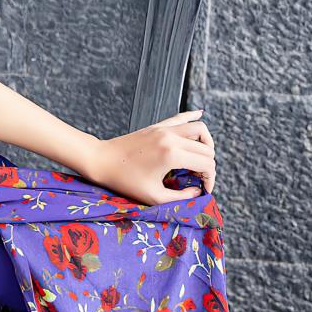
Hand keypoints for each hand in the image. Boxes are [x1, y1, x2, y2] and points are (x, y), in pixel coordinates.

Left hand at [86, 108, 216, 205]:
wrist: (101, 160)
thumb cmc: (125, 181)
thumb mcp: (153, 196)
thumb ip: (180, 197)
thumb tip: (197, 191)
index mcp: (172, 155)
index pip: (206, 164)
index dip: (210, 179)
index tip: (204, 190)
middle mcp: (172, 138)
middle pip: (206, 148)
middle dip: (208, 165)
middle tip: (199, 179)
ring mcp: (164, 129)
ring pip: (199, 128)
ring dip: (206, 143)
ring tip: (201, 158)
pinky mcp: (157, 126)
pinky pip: (180, 117)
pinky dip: (193, 116)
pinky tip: (200, 114)